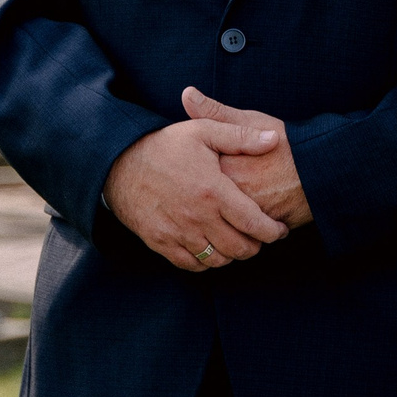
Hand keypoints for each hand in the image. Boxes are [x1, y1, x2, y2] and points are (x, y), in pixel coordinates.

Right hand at [104, 114, 287, 270]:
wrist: (117, 162)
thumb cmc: (164, 145)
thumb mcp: (203, 132)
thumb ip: (241, 137)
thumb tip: (274, 139)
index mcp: (213, 191)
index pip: (254, 224)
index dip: (273, 231)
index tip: (279, 229)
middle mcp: (197, 217)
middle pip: (240, 248)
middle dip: (256, 246)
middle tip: (260, 237)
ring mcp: (177, 232)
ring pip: (218, 260)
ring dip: (232, 255)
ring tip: (238, 242)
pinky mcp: (160, 242)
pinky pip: (191, 264)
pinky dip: (207, 262)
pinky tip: (213, 248)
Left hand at [181, 88, 312, 227]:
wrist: (325, 170)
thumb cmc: (289, 143)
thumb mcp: (252, 121)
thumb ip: (216, 112)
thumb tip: (187, 93)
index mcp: (223, 167)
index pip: (195, 174)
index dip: (197, 171)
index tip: (201, 167)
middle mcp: (232, 194)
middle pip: (206, 200)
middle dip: (207, 196)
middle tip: (219, 187)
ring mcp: (247, 214)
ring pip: (222, 220)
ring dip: (222, 216)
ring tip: (232, 205)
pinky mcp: (262, 229)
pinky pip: (242, 232)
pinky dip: (241, 228)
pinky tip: (243, 218)